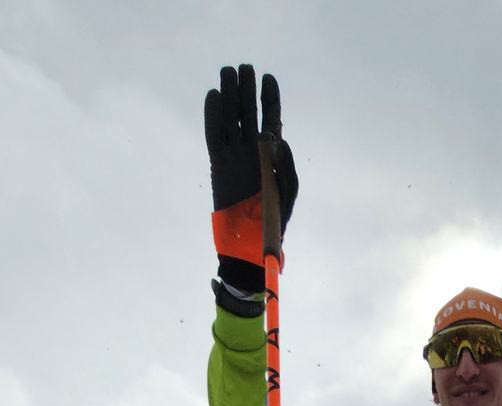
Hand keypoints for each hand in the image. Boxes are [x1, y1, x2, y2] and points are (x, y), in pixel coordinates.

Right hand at [204, 64, 297, 292]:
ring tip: (227, 72)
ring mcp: (233, 156)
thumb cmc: (274, 220)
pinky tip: (214, 96)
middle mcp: (251, 151)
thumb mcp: (288, 191)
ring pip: (230, 119)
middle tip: (244, 66)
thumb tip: (276, 137)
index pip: (271, 120)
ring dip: (229, 96)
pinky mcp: (217, 165)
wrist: (250, 242)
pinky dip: (213, 116)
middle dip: (247, 90)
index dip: (270, 99)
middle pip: (248, 113)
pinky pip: (214, 135)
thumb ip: (286, 164)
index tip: (268, 78)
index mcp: (271, 155)